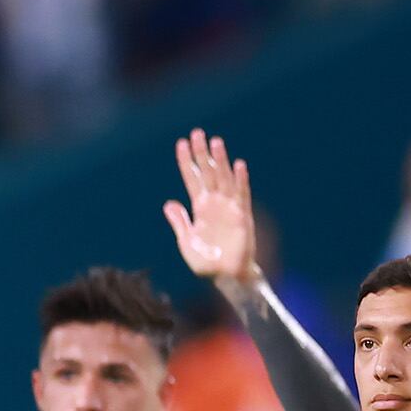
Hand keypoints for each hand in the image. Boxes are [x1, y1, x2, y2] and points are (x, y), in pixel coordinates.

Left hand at [163, 128, 260, 287]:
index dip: (187, 162)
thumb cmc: (207, 262)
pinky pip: (241, 195)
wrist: (225, 277)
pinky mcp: (242, 216)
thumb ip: (179, 222)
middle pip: (208, 172)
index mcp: (200, 208)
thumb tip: (168, 203)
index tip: (181, 144)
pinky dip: (240, 180)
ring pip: (224, 179)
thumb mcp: (186, 241)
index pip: (192, 178)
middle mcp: (214, 203)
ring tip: (216, 142)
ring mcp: (229, 208)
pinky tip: (238, 165)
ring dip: (220, 160)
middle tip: (197, 133)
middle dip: (202, 153)